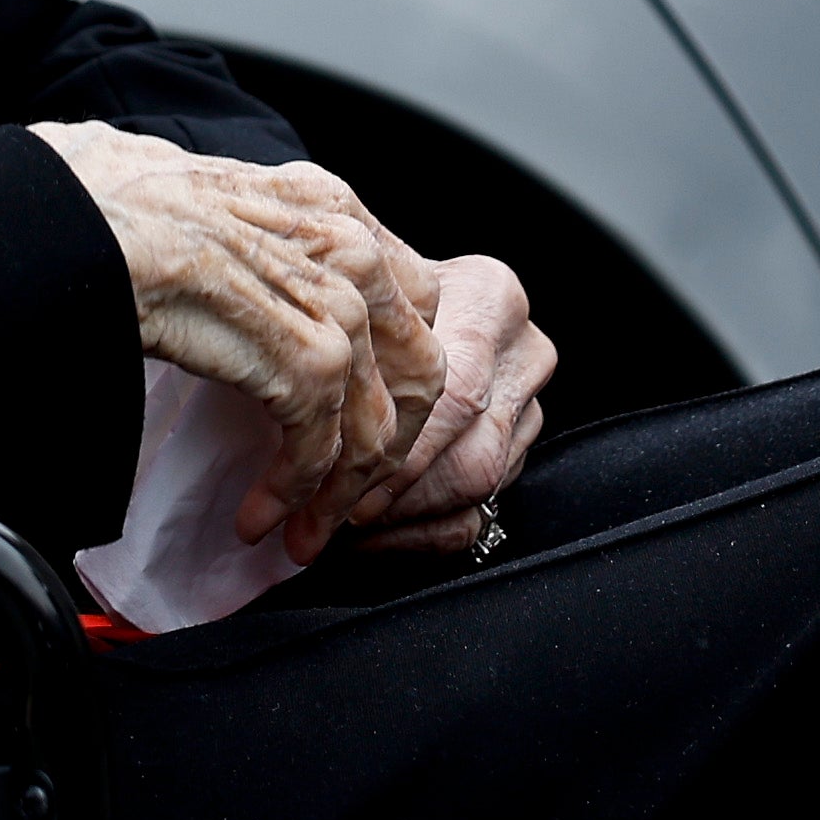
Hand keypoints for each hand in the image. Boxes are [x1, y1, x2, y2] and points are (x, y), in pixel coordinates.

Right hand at [32, 121, 446, 562]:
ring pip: (376, 424)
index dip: (391, 374)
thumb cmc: (103, 205)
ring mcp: (333, 302)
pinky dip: (293, 493)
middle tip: (345, 494)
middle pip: (418, 368)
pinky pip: (323, 450)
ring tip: (299, 528)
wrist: (69, 224)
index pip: (410, 302)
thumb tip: (244, 261)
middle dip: (386, 446)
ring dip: (337, 491)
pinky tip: (258, 512)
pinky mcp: (303, 360)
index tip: (355, 424)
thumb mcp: (202, 197)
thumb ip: (250, 229)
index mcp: (326, 203)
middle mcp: (346, 244)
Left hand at [351, 252, 554, 550]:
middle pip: (469, 450)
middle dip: (389, 495)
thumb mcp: (351, 282)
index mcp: (489, 296)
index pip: (452, 393)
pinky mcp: (519, 450)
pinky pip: (478, 514)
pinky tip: (366, 537)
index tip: (327, 479)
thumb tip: (292, 394)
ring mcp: (527, 406)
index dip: (389, 448)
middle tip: (322, 515)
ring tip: (333, 525)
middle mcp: (521, 351)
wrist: (407, 293)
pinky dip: (417, 535)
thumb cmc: (363, 286)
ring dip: (398, 517)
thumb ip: (341, 327)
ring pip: (476, 486)